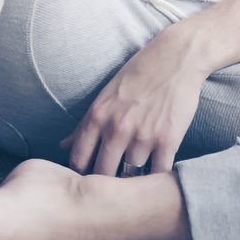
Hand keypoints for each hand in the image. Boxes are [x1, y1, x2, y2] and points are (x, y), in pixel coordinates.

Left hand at [60, 31, 206, 175]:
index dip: (81, 174)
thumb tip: (63, 146)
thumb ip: (84, 125)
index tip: (89, 176)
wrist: (176, 57)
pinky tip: (157, 172)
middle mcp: (116, 129)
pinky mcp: (168, 141)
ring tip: (137, 177)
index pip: (78, 161)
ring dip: (133, 178)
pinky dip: (157, 176)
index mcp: (97, 117)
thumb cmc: (139, 73)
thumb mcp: (105, 95)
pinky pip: (158, 173)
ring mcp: (142, 136)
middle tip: (112, 182)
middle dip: (106, 181)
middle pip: (102, 173)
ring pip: (130, 175)